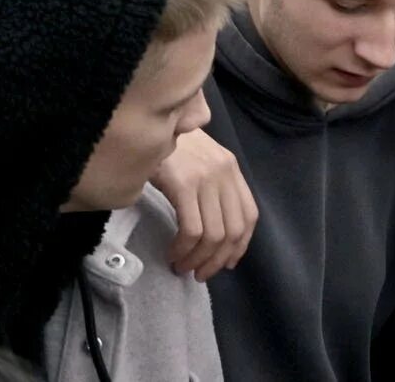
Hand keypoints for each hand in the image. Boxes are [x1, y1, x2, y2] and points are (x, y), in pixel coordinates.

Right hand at [153, 128, 257, 279]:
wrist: (146, 121)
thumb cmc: (168, 143)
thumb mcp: (199, 160)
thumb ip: (212, 186)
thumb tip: (215, 232)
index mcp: (231, 168)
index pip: (249, 215)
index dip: (241, 245)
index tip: (226, 264)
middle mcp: (224, 172)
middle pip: (232, 231)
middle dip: (217, 260)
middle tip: (199, 274)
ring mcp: (205, 178)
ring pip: (213, 235)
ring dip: (199, 259)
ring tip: (183, 267)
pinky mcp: (184, 184)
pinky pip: (191, 230)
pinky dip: (184, 249)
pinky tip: (173, 253)